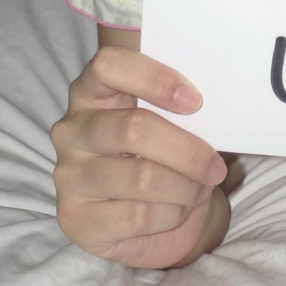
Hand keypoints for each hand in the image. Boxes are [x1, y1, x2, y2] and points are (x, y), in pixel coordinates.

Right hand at [51, 46, 229, 267]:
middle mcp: (72, 130)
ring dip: (186, 187)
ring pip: (142, 177)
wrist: (146, 218)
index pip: (109, 65)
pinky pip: (138, 215)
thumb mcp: (166, 121)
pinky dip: (173, 213)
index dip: (154, 78)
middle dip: (187, 151)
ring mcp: (68, 176)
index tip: (195, 101)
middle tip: (216, 166)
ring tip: (202, 189)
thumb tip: (217, 105)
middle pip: (134, 128)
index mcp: (91, 90)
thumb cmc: (159, 153)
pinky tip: (180, 209)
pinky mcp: (76, 219)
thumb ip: (178, 107)